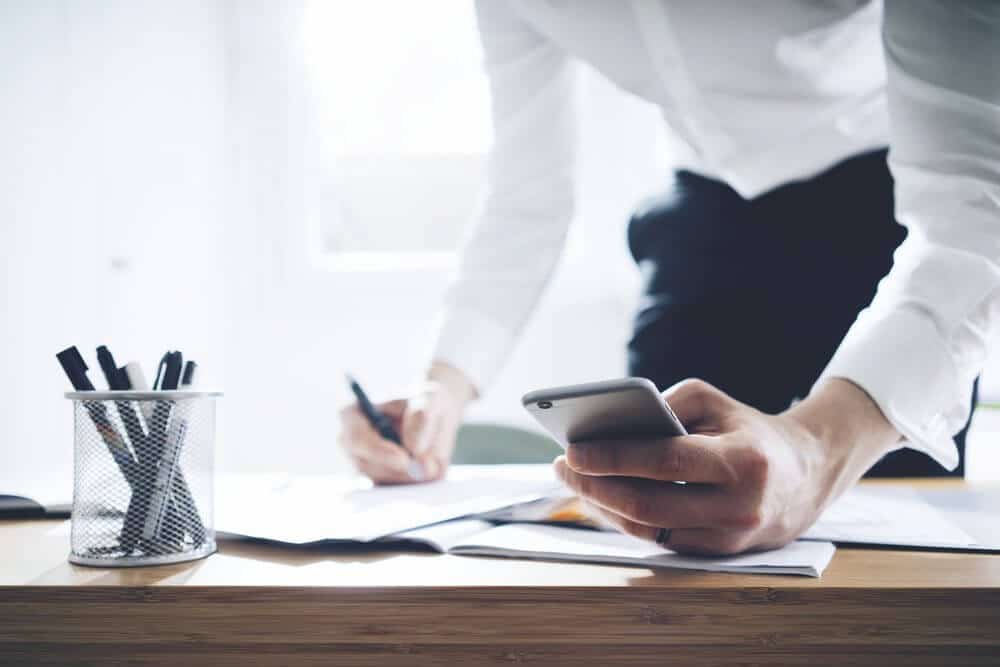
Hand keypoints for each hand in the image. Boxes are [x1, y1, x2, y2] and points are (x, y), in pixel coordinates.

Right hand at [338, 361, 475, 484]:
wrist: (436, 418)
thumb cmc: (426, 403)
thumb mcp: (431, 399)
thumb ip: (422, 416)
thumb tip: (414, 448)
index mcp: (353, 416)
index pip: (356, 439)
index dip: (378, 452)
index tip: (404, 459)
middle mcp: (353, 445)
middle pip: (365, 466)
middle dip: (398, 470)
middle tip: (429, 467)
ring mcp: (365, 466)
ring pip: (382, 482)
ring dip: (410, 477)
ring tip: (434, 461)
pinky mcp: (382, 482)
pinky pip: (394, 493)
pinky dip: (415, 485)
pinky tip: (430, 471)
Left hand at [554, 378, 899, 554]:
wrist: (805, 475)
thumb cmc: (746, 430)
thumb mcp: (713, 401)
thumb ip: (664, 405)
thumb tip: (609, 428)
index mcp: (742, 461)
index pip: (665, 461)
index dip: (614, 457)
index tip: (572, 450)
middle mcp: (738, 506)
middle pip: (649, 504)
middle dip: (596, 486)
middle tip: (562, 466)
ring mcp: (729, 538)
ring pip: (649, 529)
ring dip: (603, 506)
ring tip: (573, 481)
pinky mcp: (718, 554)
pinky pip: (660, 540)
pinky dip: (624, 520)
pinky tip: (599, 499)